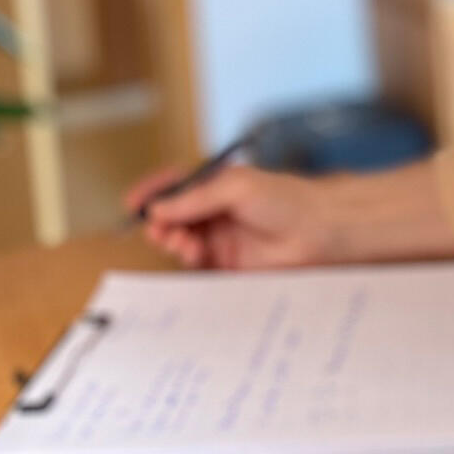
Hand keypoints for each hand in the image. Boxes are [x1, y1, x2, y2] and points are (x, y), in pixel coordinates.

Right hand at [125, 164, 339, 269]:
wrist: (320, 231)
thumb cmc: (285, 199)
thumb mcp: (236, 187)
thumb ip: (195, 199)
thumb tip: (157, 209)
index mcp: (217, 186)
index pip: (176, 187)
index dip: (153, 193)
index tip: (133, 202)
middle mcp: (216, 212)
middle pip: (174, 217)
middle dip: (161, 222)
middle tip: (160, 230)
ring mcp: (222, 239)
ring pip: (182, 242)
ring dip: (174, 241)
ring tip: (184, 243)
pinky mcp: (229, 266)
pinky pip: (198, 267)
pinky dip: (189, 262)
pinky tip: (194, 256)